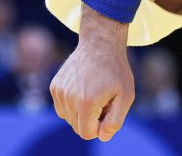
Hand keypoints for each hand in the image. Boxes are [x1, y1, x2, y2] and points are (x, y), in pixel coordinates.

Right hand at [50, 6, 132, 141]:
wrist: (100, 43)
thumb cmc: (116, 70)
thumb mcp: (126, 95)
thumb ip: (115, 121)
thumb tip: (101, 137)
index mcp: (86, 103)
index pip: (87, 134)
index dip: (100, 126)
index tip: (108, 110)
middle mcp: (68, 98)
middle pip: (77, 127)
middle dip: (91, 119)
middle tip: (103, 99)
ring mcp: (59, 92)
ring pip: (69, 118)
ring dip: (81, 111)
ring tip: (94, 92)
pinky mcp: (54, 86)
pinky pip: (62, 107)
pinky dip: (73, 104)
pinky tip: (84, 88)